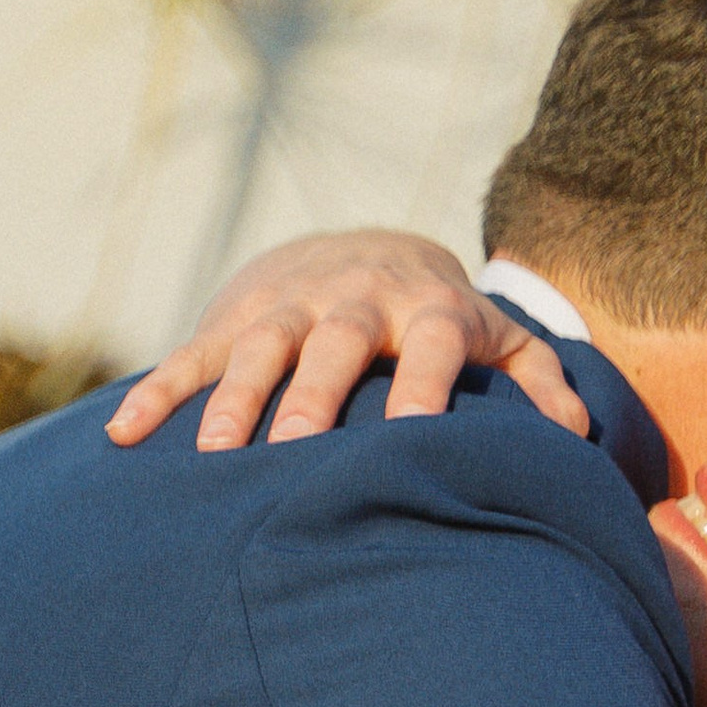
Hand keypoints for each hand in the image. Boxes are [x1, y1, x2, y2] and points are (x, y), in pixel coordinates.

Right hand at [103, 232, 589, 453]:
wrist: (369, 250)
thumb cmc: (445, 323)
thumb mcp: (501, 340)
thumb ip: (543, 382)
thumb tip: (581, 437)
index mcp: (424, 310)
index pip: (426, 344)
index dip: (420, 386)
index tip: (413, 438)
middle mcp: (353, 301)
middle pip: (330, 343)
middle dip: (309, 393)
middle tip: (292, 450)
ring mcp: (287, 307)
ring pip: (255, 347)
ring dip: (232, 398)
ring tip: (212, 457)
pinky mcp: (234, 318)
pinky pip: (189, 357)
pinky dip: (157, 395)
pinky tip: (124, 439)